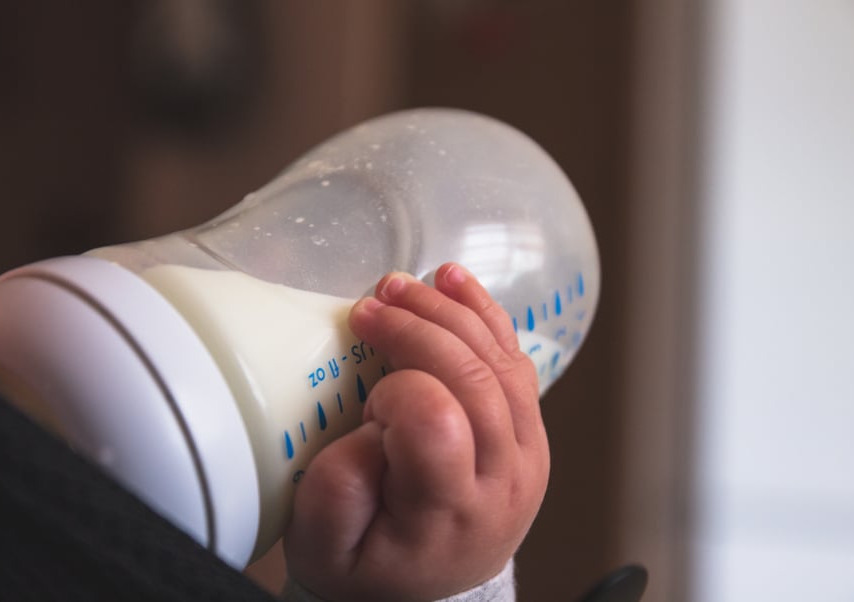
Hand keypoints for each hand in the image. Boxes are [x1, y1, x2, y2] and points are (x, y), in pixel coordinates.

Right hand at [284, 263, 548, 600]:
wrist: (422, 583)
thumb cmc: (370, 564)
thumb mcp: (324, 550)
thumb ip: (336, 493)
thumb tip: (370, 426)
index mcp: (452, 512)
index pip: (438, 422)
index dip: (395, 391)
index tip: (364, 402)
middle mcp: (505, 479)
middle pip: (473, 378)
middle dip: (417, 328)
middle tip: (367, 308)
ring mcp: (527, 450)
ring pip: (500, 359)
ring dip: (448, 311)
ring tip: (399, 287)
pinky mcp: (529, 427)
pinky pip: (515, 358)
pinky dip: (483, 314)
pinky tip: (452, 282)